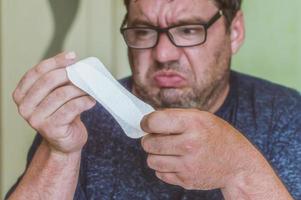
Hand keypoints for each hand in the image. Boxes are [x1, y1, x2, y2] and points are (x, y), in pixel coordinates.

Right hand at [13, 52, 95, 153]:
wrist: (65, 142)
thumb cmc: (62, 115)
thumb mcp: (55, 95)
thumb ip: (58, 80)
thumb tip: (73, 60)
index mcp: (21, 95)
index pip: (37, 72)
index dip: (55, 62)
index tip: (72, 56)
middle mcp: (24, 107)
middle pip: (48, 81)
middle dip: (70, 74)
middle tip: (85, 75)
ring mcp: (35, 119)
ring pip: (61, 94)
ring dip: (80, 89)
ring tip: (91, 89)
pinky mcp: (50, 129)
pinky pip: (70, 108)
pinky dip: (83, 101)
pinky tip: (91, 100)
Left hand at [141, 109, 268, 190]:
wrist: (238, 164)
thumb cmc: (218, 136)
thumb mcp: (201, 117)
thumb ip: (176, 117)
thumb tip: (149, 120)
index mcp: (193, 124)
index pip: (154, 122)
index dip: (146, 122)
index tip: (148, 124)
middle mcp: (190, 145)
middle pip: (148, 143)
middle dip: (149, 139)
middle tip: (157, 138)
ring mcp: (188, 165)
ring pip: (151, 160)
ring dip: (155, 154)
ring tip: (167, 150)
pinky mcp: (186, 180)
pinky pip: (160, 174)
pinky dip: (164, 167)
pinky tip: (175, 161)